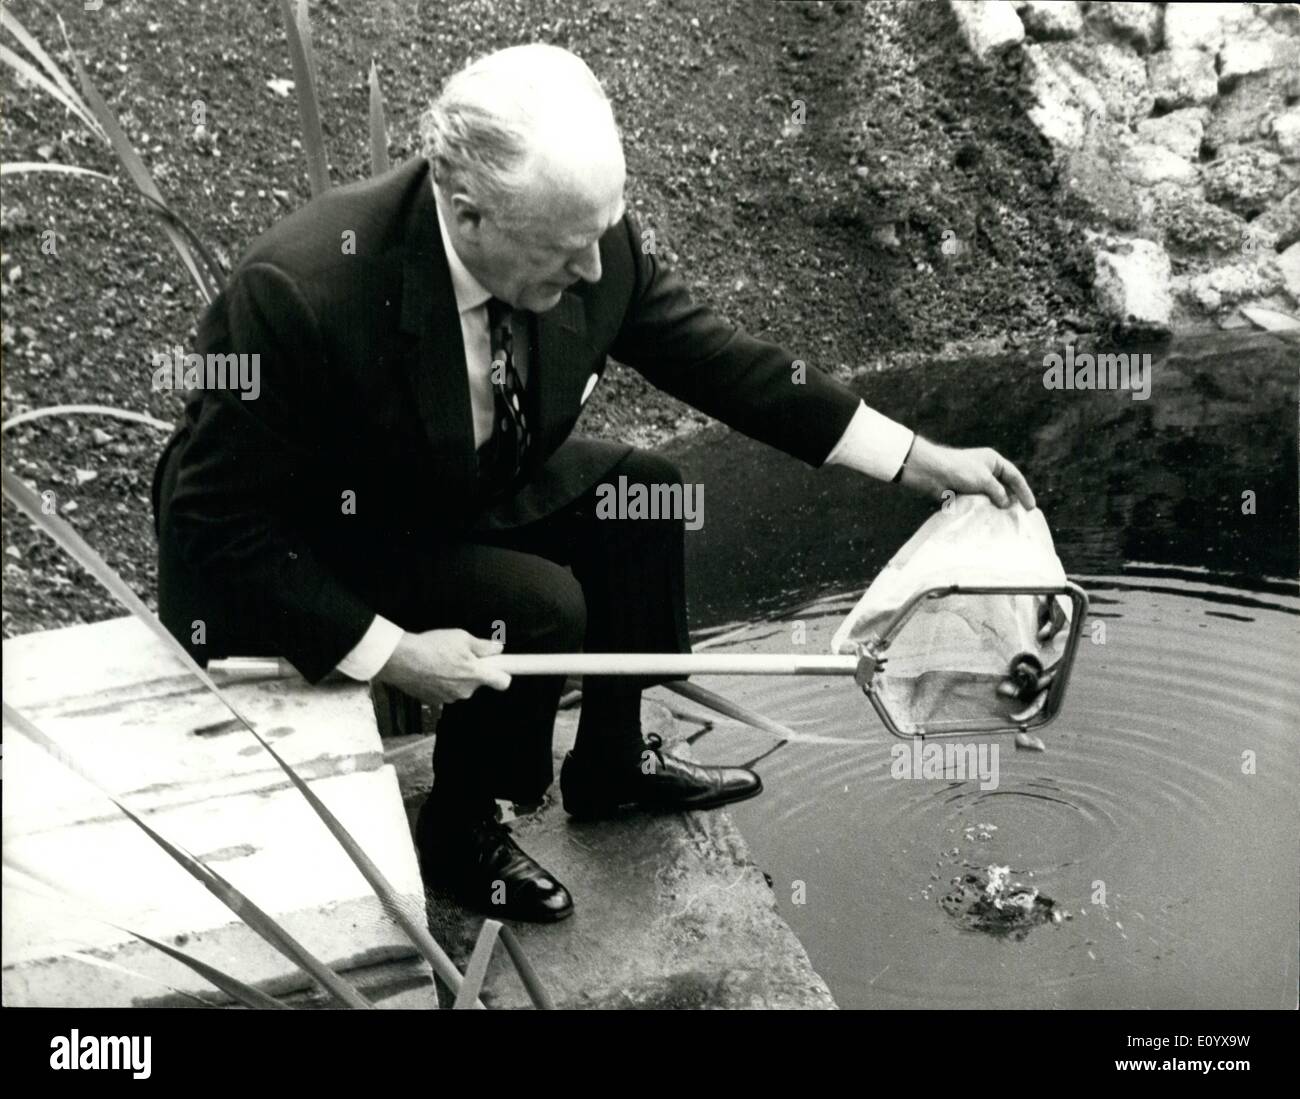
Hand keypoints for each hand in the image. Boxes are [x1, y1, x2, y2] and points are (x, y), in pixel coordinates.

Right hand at [374, 628, 511, 704]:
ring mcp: (449, 698)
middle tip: (459, 655)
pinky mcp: (434, 701)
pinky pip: (444, 691)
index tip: (504, 670)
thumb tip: (498, 649)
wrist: (400, 660)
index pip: (502, 682)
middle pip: (477, 682)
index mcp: (475, 675)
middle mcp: (465, 691)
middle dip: (472, 670)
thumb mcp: (461, 638)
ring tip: (440, 660)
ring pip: (459, 686)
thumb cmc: (431, 647)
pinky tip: (430, 670)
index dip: (504, 675)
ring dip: (454, 676)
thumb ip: (483, 646)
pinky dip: (440, 682)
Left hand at [898, 436, 1035, 509]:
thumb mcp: (984, 480)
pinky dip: (985, 510)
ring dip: (998, 507)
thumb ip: (998, 492)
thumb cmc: (960, 470)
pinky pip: (979, 502)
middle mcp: (986, 470)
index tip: (1031, 507)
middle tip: (1020, 516)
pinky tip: (990, 520)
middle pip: (1004, 487)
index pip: (1014, 476)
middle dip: (1012, 501)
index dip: (1024, 491)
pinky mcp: (964, 492)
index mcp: (993, 461)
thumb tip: (1006, 504)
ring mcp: (975, 482)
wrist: (932, 473)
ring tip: (1006, 521)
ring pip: (991, 496)